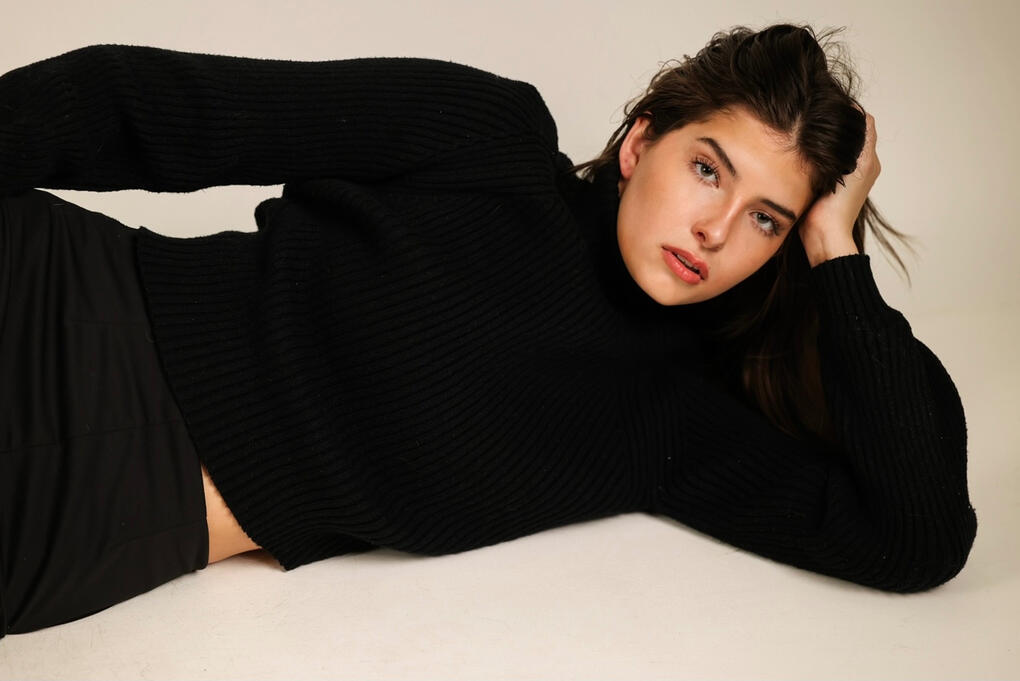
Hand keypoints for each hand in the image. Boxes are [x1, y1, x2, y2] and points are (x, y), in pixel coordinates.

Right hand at [798, 109, 880, 266]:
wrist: (823, 233)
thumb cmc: (841, 204)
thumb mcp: (859, 166)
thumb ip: (863, 140)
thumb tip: (861, 114)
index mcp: (869, 160)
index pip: (862, 124)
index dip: (849, 111)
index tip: (831, 103)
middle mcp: (856, 165)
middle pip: (846, 133)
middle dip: (834, 122)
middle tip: (816, 112)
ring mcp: (838, 174)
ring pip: (831, 144)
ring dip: (822, 135)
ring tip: (808, 126)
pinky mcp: (822, 182)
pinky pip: (820, 156)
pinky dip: (814, 148)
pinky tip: (802, 146)